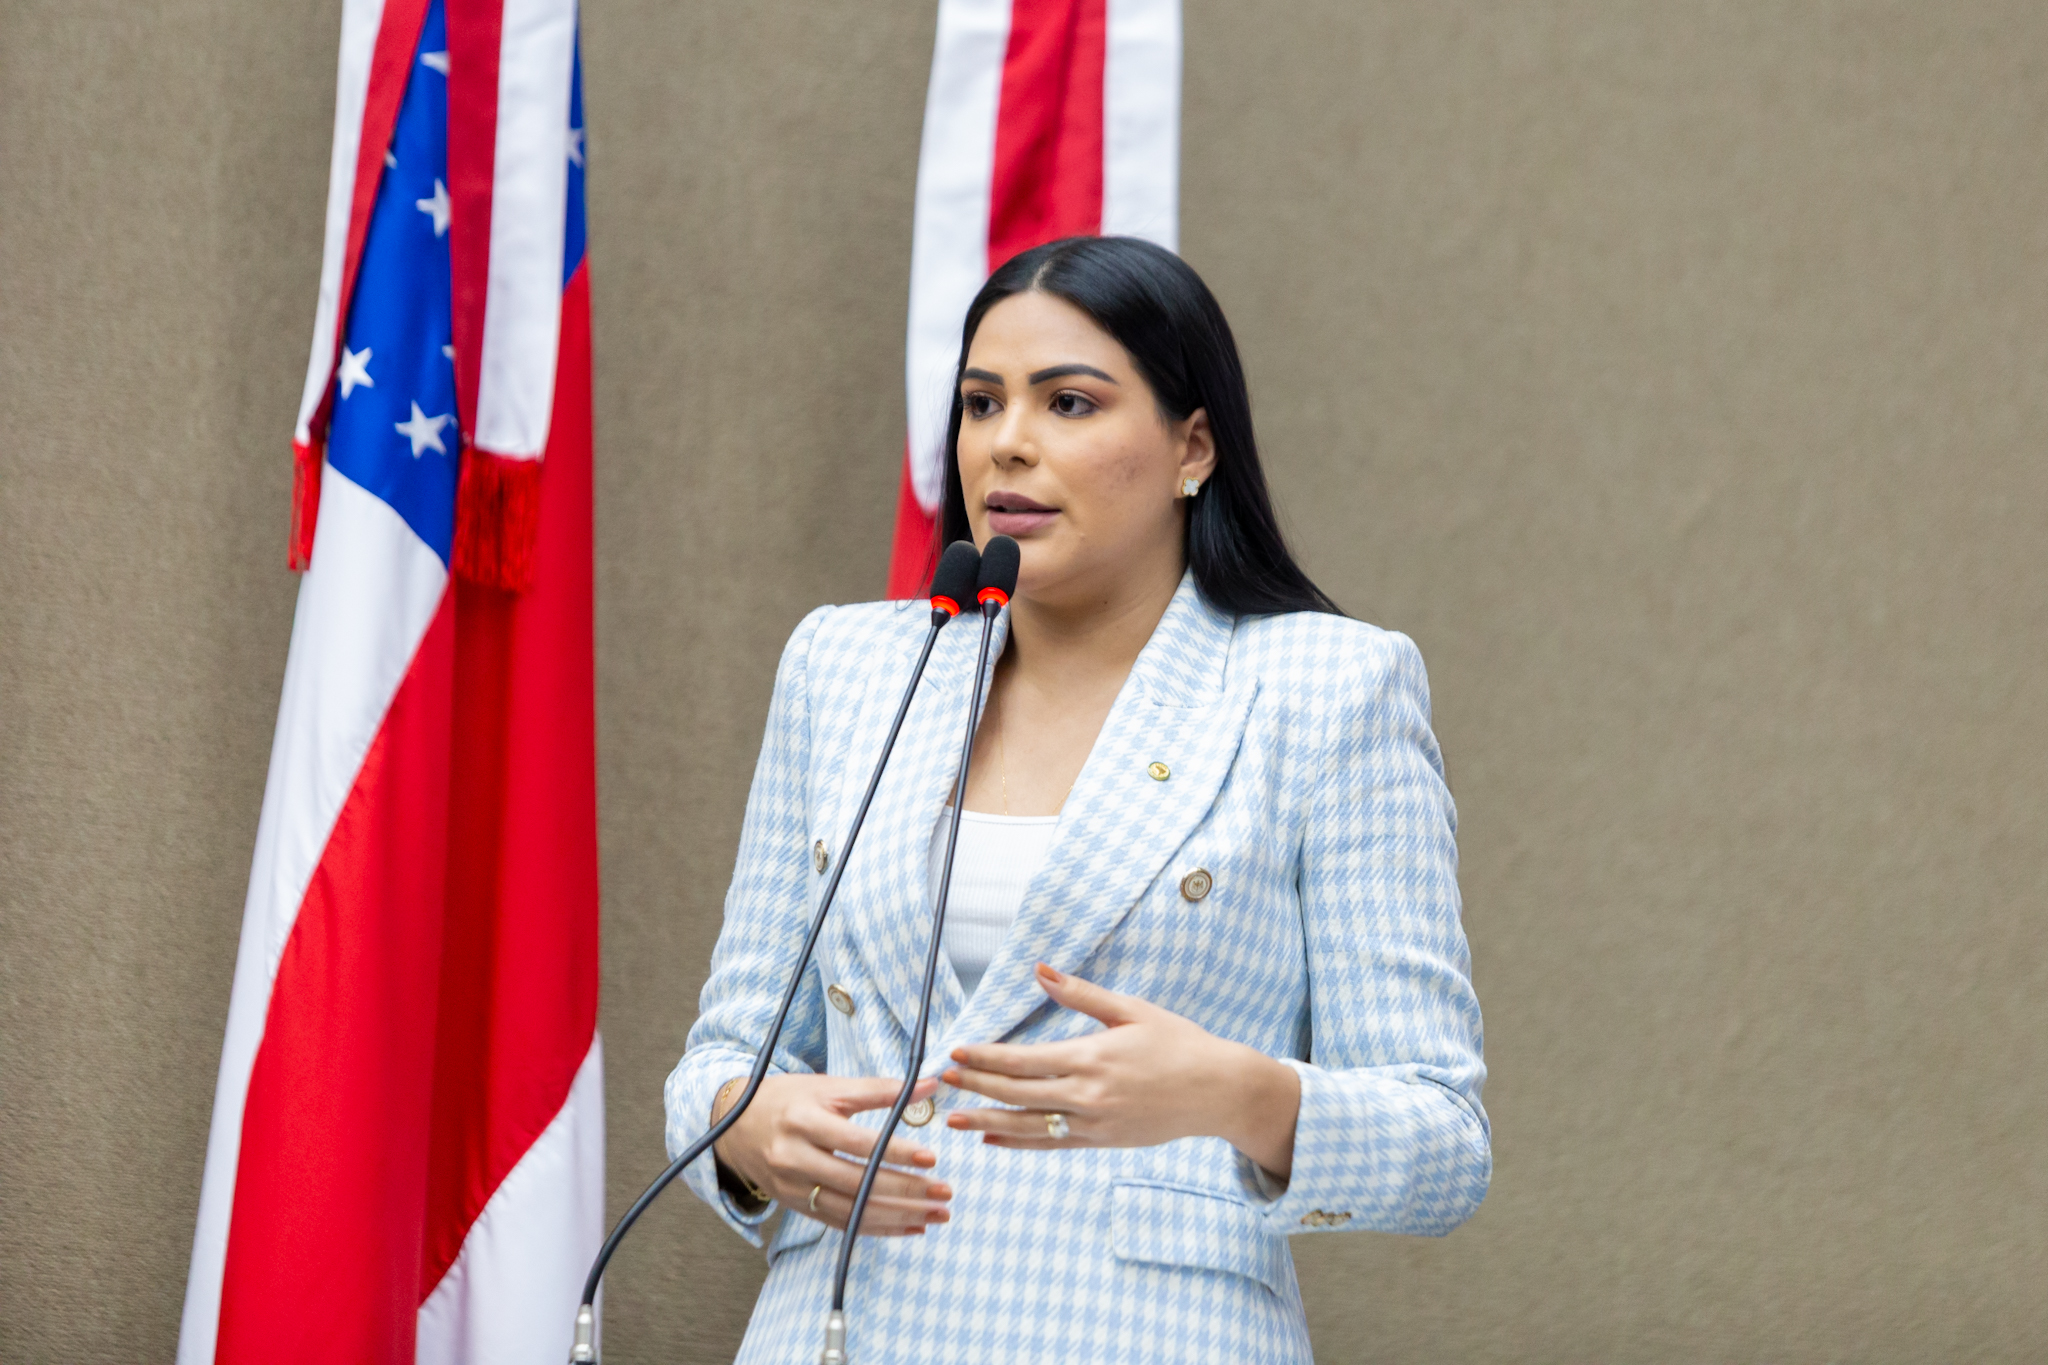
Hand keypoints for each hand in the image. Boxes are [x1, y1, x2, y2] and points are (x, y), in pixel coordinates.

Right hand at [711, 1074, 951, 1235]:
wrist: (733, 1124)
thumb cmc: (788, 1099)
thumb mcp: (828, 1086)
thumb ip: (879, 1089)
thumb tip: (929, 1084)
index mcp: (804, 1120)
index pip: (857, 1142)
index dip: (895, 1151)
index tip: (932, 1158)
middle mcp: (795, 1157)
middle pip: (856, 1182)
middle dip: (905, 1191)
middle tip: (943, 1193)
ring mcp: (792, 1187)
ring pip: (850, 1210)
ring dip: (897, 1216)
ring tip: (934, 1215)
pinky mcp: (794, 1206)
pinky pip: (839, 1222)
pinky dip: (875, 1227)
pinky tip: (907, 1226)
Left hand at [941, 964, 1300, 1180]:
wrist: (1219, 1091)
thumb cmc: (1179, 1043)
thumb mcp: (1132, 1010)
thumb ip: (1081, 994)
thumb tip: (1042, 970)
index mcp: (1092, 1057)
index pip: (1024, 1060)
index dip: (985, 1057)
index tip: (955, 1052)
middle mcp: (1088, 1095)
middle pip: (1017, 1093)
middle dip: (976, 1087)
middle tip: (941, 1082)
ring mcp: (1095, 1124)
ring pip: (1029, 1125)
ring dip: (988, 1122)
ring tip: (954, 1120)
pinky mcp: (1103, 1141)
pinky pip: (1052, 1143)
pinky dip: (1020, 1141)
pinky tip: (995, 1139)